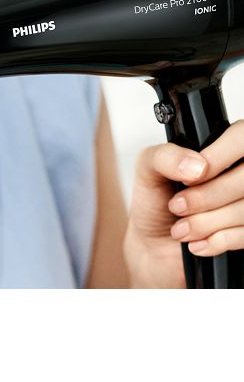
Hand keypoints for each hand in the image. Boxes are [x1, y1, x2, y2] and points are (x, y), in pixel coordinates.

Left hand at [124, 120, 243, 287]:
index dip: (218, 158)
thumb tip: (197, 166)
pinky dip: (217, 241)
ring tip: (182, 229)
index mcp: (220, 146)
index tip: (191, 178)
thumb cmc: (154, 201)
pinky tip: (198, 242)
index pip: (240, 136)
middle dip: (205, 198)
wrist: (155, 245)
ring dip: (207, 223)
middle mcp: (239, 172)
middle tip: (177, 206)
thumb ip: (165, 156)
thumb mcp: (147, 170)